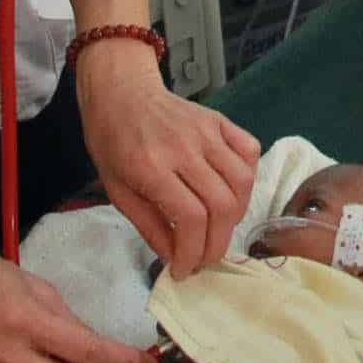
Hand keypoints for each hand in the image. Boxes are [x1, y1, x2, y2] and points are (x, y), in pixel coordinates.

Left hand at [73, 45, 260, 279]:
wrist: (121, 93)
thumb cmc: (113, 144)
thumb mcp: (117, 192)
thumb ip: (149, 226)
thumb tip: (177, 258)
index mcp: (150, 167)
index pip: (190, 218)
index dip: (194, 252)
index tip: (186, 269)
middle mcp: (183, 147)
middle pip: (221, 205)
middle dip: (218, 243)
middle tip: (204, 256)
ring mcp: (206, 130)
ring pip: (242, 181)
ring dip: (236, 215)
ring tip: (217, 227)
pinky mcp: (219, 120)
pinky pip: (249, 150)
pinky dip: (248, 176)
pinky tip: (230, 190)